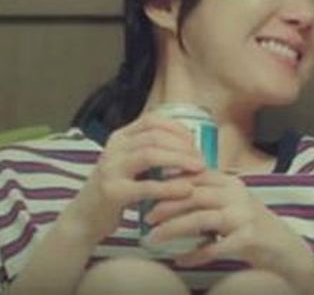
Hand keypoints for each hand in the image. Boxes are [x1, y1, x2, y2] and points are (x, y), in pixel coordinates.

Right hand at [62, 114, 205, 244]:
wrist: (84, 219)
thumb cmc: (118, 190)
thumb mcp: (131, 165)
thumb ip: (153, 152)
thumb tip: (193, 145)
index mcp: (119, 138)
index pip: (152, 121)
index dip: (177, 128)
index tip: (194, 141)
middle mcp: (113, 149)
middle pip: (154, 136)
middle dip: (183, 145)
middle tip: (201, 159)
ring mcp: (110, 170)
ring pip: (150, 155)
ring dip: (180, 160)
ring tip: (199, 169)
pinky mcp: (112, 193)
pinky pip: (147, 186)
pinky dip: (170, 187)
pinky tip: (187, 190)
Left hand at [144, 170, 313, 283]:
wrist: (286, 248)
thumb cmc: (253, 226)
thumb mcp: (233, 204)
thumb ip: (209, 197)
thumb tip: (171, 195)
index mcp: (232, 184)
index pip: (197, 176)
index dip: (171, 182)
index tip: (148, 190)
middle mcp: (238, 196)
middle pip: (195, 195)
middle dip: (167, 205)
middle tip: (146, 216)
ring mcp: (244, 217)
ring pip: (201, 218)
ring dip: (174, 229)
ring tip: (153, 238)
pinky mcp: (248, 239)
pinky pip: (215, 247)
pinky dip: (195, 254)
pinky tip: (180, 260)